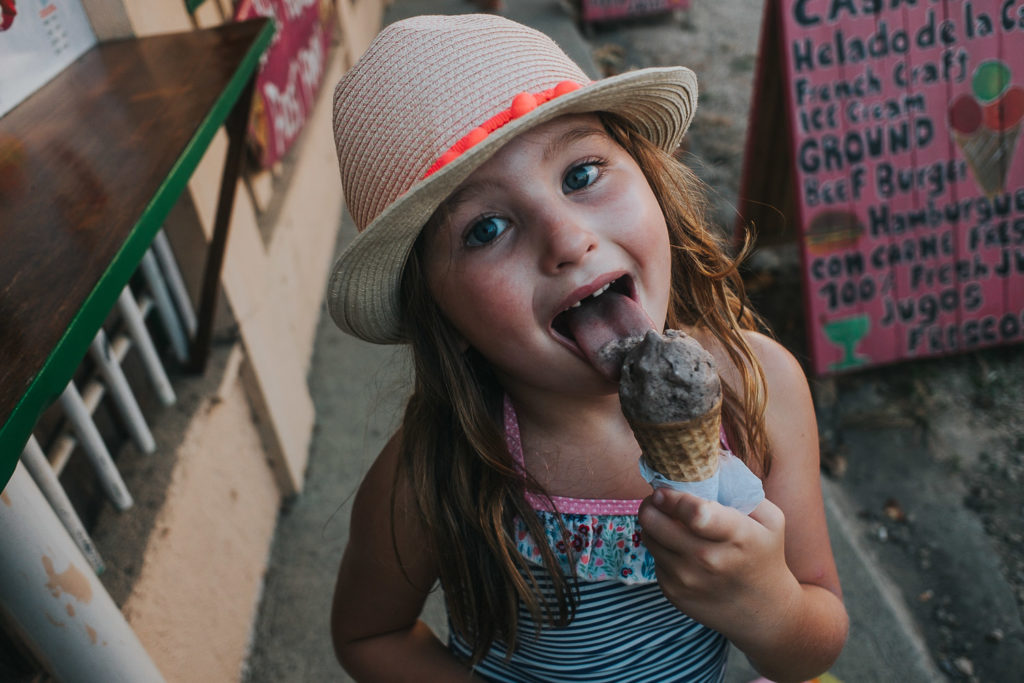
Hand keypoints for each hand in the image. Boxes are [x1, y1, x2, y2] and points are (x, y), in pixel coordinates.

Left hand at [637, 488, 800, 635]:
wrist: (764, 612)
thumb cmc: (766, 556)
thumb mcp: (770, 520)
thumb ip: (742, 490)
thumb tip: (712, 461)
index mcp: (737, 537)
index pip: (695, 514)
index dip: (672, 497)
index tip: (665, 489)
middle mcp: (709, 560)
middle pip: (655, 522)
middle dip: (651, 503)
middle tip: (658, 498)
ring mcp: (688, 579)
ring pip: (648, 537)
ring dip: (653, 523)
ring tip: (666, 518)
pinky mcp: (673, 593)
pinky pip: (654, 557)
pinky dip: (661, 546)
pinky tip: (678, 546)